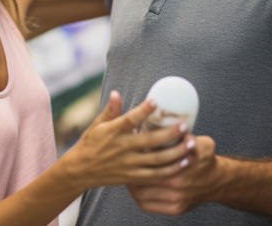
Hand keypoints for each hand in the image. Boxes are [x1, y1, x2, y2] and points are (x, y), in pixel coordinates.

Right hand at [61, 90, 194, 189]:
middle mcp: (122, 147)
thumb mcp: (97, 125)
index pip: (130, 119)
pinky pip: (155, 175)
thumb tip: (116, 93)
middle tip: (185, 125)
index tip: (156, 101)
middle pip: (150, 141)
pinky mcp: (133, 176)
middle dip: (170, 133)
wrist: (80, 170)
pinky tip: (184, 162)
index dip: (143, 110)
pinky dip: (171, 169)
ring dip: (176, 152)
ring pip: (157, 160)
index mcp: (114, 131)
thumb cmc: (90, 143)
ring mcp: (129, 163)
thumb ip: (111, 110)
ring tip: (191, 143)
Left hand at [127, 135, 217, 214]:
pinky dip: (139, 197)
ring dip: (132, 185)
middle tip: (122, 163)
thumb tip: (180, 128)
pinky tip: (135, 188)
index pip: (152, 161)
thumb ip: (190, 137)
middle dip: (131, 171)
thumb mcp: (202, 144)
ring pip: (142, 194)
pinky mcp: (174, 209)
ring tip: (126, 175)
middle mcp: (178, 184)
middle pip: (144, 178)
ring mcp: (176, 199)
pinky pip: (148, 205)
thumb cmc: (204, 160)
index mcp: (183, 164)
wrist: (217, 182)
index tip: (131, 150)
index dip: (138, 156)